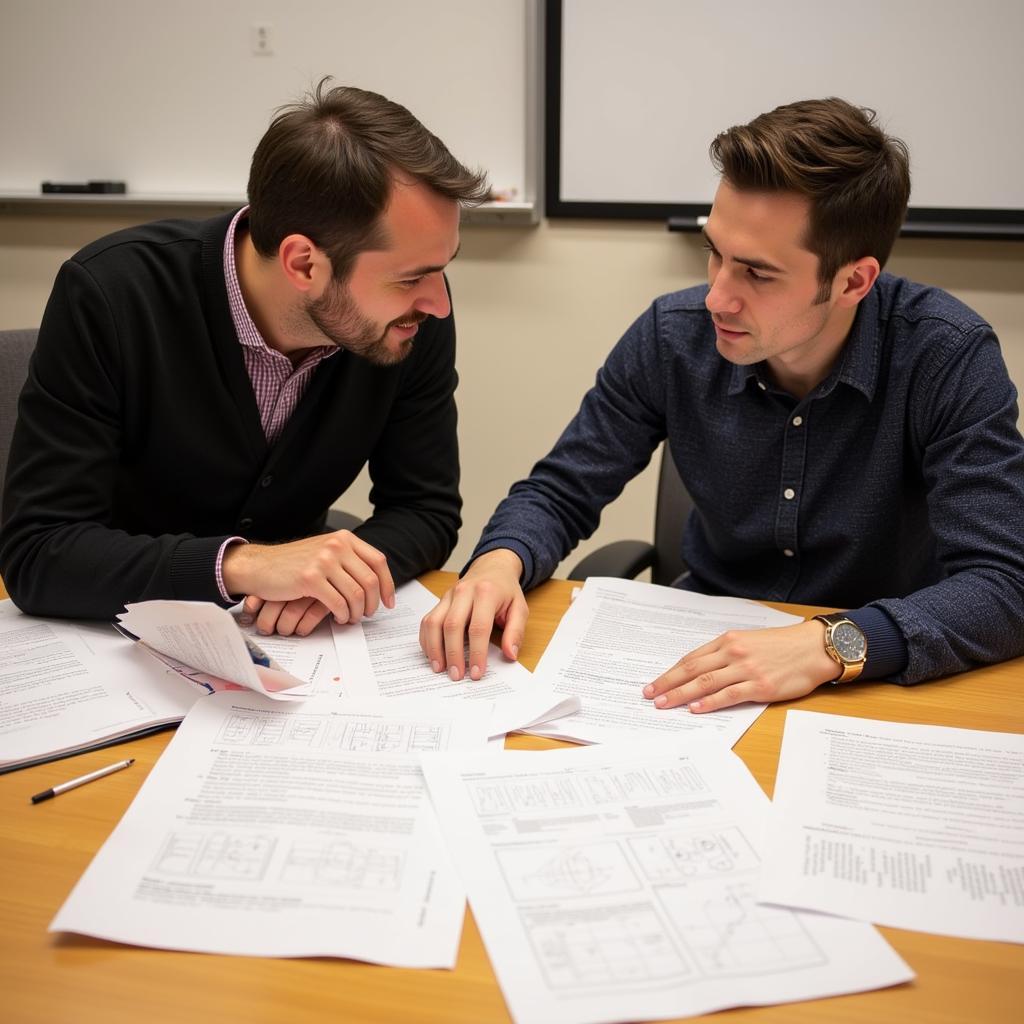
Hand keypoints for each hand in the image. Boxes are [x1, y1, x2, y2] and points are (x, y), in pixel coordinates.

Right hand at [223, 530, 394, 628]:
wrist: (259, 565)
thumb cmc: (292, 563)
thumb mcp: (325, 551)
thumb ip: (348, 559)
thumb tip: (375, 580)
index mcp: (344, 538)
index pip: (378, 561)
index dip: (387, 584)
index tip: (388, 602)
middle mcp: (337, 546)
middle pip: (370, 580)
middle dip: (372, 603)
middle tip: (367, 614)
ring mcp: (324, 561)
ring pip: (356, 594)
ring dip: (357, 612)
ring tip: (351, 618)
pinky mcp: (311, 578)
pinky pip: (338, 603)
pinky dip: (343, 615)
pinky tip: (339, 618)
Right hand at [419, 549, 527, 680]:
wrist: (492, 568)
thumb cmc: (506, 591)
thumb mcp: (520, 609)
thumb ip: (515, 632)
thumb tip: (509, 654)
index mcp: (486, 593)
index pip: (478, 627)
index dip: (476, 652)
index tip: (476, 672)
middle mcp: (464, 591)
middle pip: (452, 626)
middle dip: (453, 654)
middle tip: (456, 675)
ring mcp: (448, 595)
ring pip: (434, 623)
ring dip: (435, 648)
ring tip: (440, 668)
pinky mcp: (440, 601)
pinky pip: (427, 621)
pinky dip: (427, 640)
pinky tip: (433, 655)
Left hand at [642, 620, 837, 712]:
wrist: (813, 648)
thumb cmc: (782, 646)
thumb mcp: (748, 641)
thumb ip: (725, 654)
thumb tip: (700, 672)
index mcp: (728, 641)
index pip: (691, 659)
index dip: (670, 672)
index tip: (654, 683)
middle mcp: (733, 653)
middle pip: (692, 670)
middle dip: (667, 684)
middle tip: (649, 696)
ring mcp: (746, 669)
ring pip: (706, 683)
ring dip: (681, 694)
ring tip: (664, 704)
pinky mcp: (761, 686)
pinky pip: (729, 695)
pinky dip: (709, 702)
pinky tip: (695, 708)